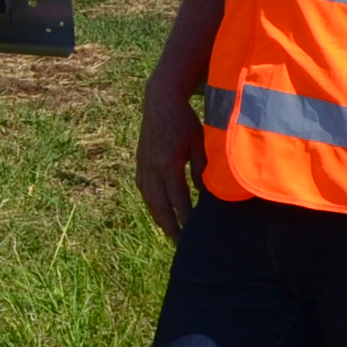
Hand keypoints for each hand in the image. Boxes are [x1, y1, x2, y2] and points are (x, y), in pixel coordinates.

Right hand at [134, 67, 207, 239]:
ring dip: (160, 218)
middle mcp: (153, 169)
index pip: (178, 199)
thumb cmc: (184, 120)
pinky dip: (152, 204)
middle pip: (160, 206)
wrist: (160, 101)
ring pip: (150, 200)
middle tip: (181, 244)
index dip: (186, 218)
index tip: (195, 233)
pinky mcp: (140, 163)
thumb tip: (205, 193)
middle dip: (171, 227)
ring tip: (171, 233)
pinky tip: (159, 211)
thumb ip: (202, 168)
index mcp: (169, 164)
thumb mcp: (200, 142)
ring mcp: (144, 166)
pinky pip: (145, 190)